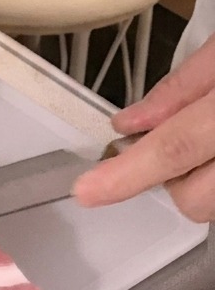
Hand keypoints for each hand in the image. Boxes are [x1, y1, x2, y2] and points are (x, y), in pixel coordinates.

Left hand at [74, 32, 214, 221]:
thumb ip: (184, 86)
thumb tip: (129, 122)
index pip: (175, 147)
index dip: (126, 173)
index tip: (87, 190)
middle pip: (195, 198)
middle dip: (172, 179)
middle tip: (175, 138)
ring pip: (212, 204)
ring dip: (200, 179)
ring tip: (208, 136)